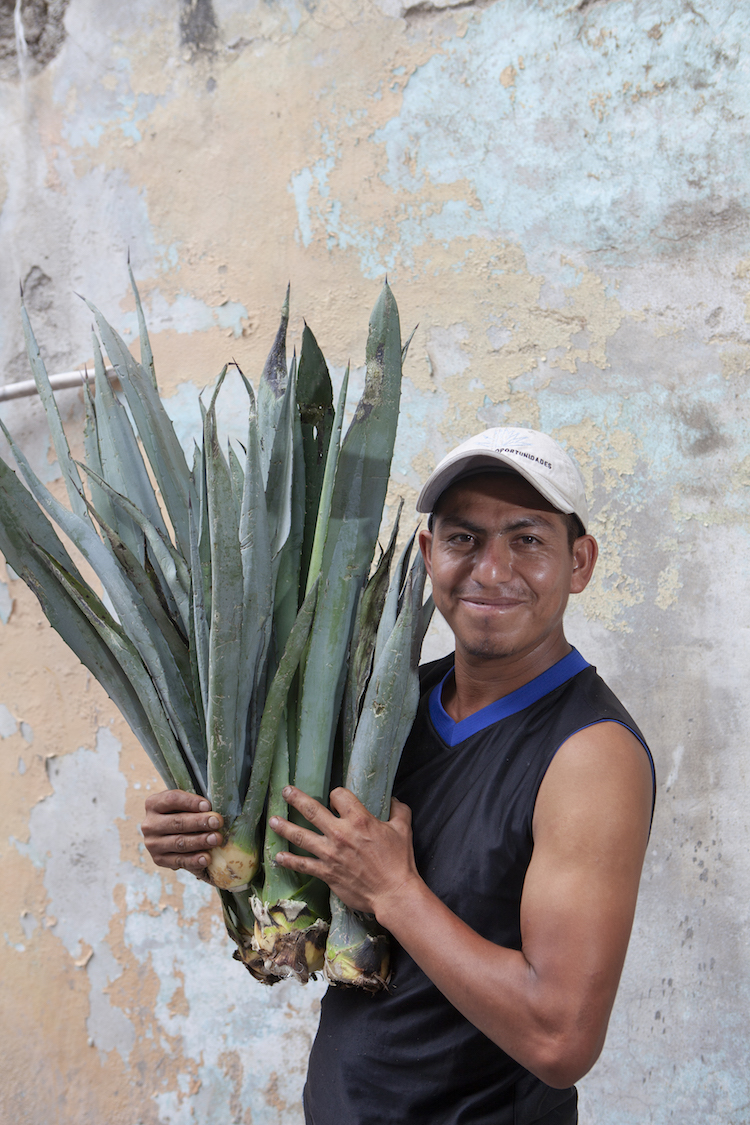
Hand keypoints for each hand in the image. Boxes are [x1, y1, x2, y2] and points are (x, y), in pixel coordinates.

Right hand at [141, 790, 223, 875]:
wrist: (168, 834)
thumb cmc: (180, 814)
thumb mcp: (182, 804)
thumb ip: (194, 805)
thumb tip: (213, 812)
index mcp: (153, 804)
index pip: (172, 799)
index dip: (191, 802)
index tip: (208, 806)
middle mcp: (150, 824)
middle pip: (177, 822)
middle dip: (199, 822)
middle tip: (216, 822)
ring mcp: (153, 844)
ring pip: (179, 842)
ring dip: (200, 841)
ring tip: (215, 839)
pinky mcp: (159, 860)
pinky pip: (178, 861)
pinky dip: (194, 860)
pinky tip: (206, 858)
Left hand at [269, 785, 420, 918]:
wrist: (393, 893)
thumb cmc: (398, 861)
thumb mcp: (403, 829)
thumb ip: (398, 810)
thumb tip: (393, 799)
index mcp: (359, 819)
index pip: (339, 795)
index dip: (337, 794)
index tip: (336, 799)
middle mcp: (340, 833)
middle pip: (311, 810)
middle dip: (296, 798)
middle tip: (285, 791)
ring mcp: (330, 853)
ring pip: (301, 836)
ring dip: (284, 827)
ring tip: (272, 820)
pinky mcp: (326, 872)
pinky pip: (303, 864)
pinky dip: (289, 861)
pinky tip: (278, 857)